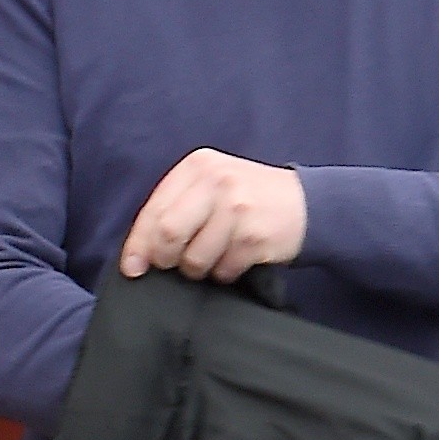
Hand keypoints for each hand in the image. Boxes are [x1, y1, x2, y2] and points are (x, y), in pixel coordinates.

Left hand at [120, 148, 306, 283]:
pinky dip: (224, 273)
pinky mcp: (253, 236)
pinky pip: (222, 271)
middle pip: (167, 233)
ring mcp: (237, 207)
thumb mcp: (211, 185)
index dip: (138, 245)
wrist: (305, 203)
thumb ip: (175, 208)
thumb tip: (138, 256)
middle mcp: (216, 181)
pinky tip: (236, 258)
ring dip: (199, 269)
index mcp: (198, 165)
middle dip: (166, 258)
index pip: (154, 210)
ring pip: (194, 259)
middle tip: (176, 264)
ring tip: (215, 255)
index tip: (133, 268)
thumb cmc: (248, 198)